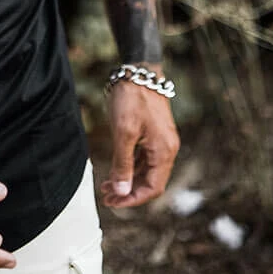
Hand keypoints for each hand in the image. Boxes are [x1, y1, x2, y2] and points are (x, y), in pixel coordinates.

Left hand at [100, 70, 179, 208]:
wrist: (138, 70)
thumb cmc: (131, 99)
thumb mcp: (123, 133)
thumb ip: (123, 164)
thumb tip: (121, 192)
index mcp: (164, 151)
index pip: (153, 188)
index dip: (132, 199)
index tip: (112, 203)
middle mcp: (167, 149)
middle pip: (151, 182)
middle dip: (128, 192)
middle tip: (105, 197)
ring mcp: (162, 141)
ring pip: (147, 171)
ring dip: (128, 180)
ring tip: (106, 186)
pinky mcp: (154, 134)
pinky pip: (145, 158)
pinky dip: (131, 167)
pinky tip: (116, 169)